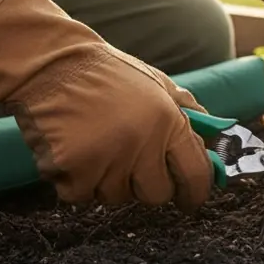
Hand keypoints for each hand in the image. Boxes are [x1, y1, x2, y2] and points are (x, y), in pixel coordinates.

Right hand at [0, 0, 212, 210]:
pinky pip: (80, 195)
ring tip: (96, 145)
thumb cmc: (106, 73)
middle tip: (131, 165)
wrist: (49, 63)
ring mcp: (106, 158)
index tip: (191, 200)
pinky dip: (75, 182)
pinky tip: (72, 151)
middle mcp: (142, 143)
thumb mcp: (158, 83)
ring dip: (108, 181)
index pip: (195, 174)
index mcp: (168, 121)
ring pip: (116, 197)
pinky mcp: (71, 169)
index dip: (195, 193)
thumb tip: (215, 141)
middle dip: (147, 186)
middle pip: (157, 195)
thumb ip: (188, 112)